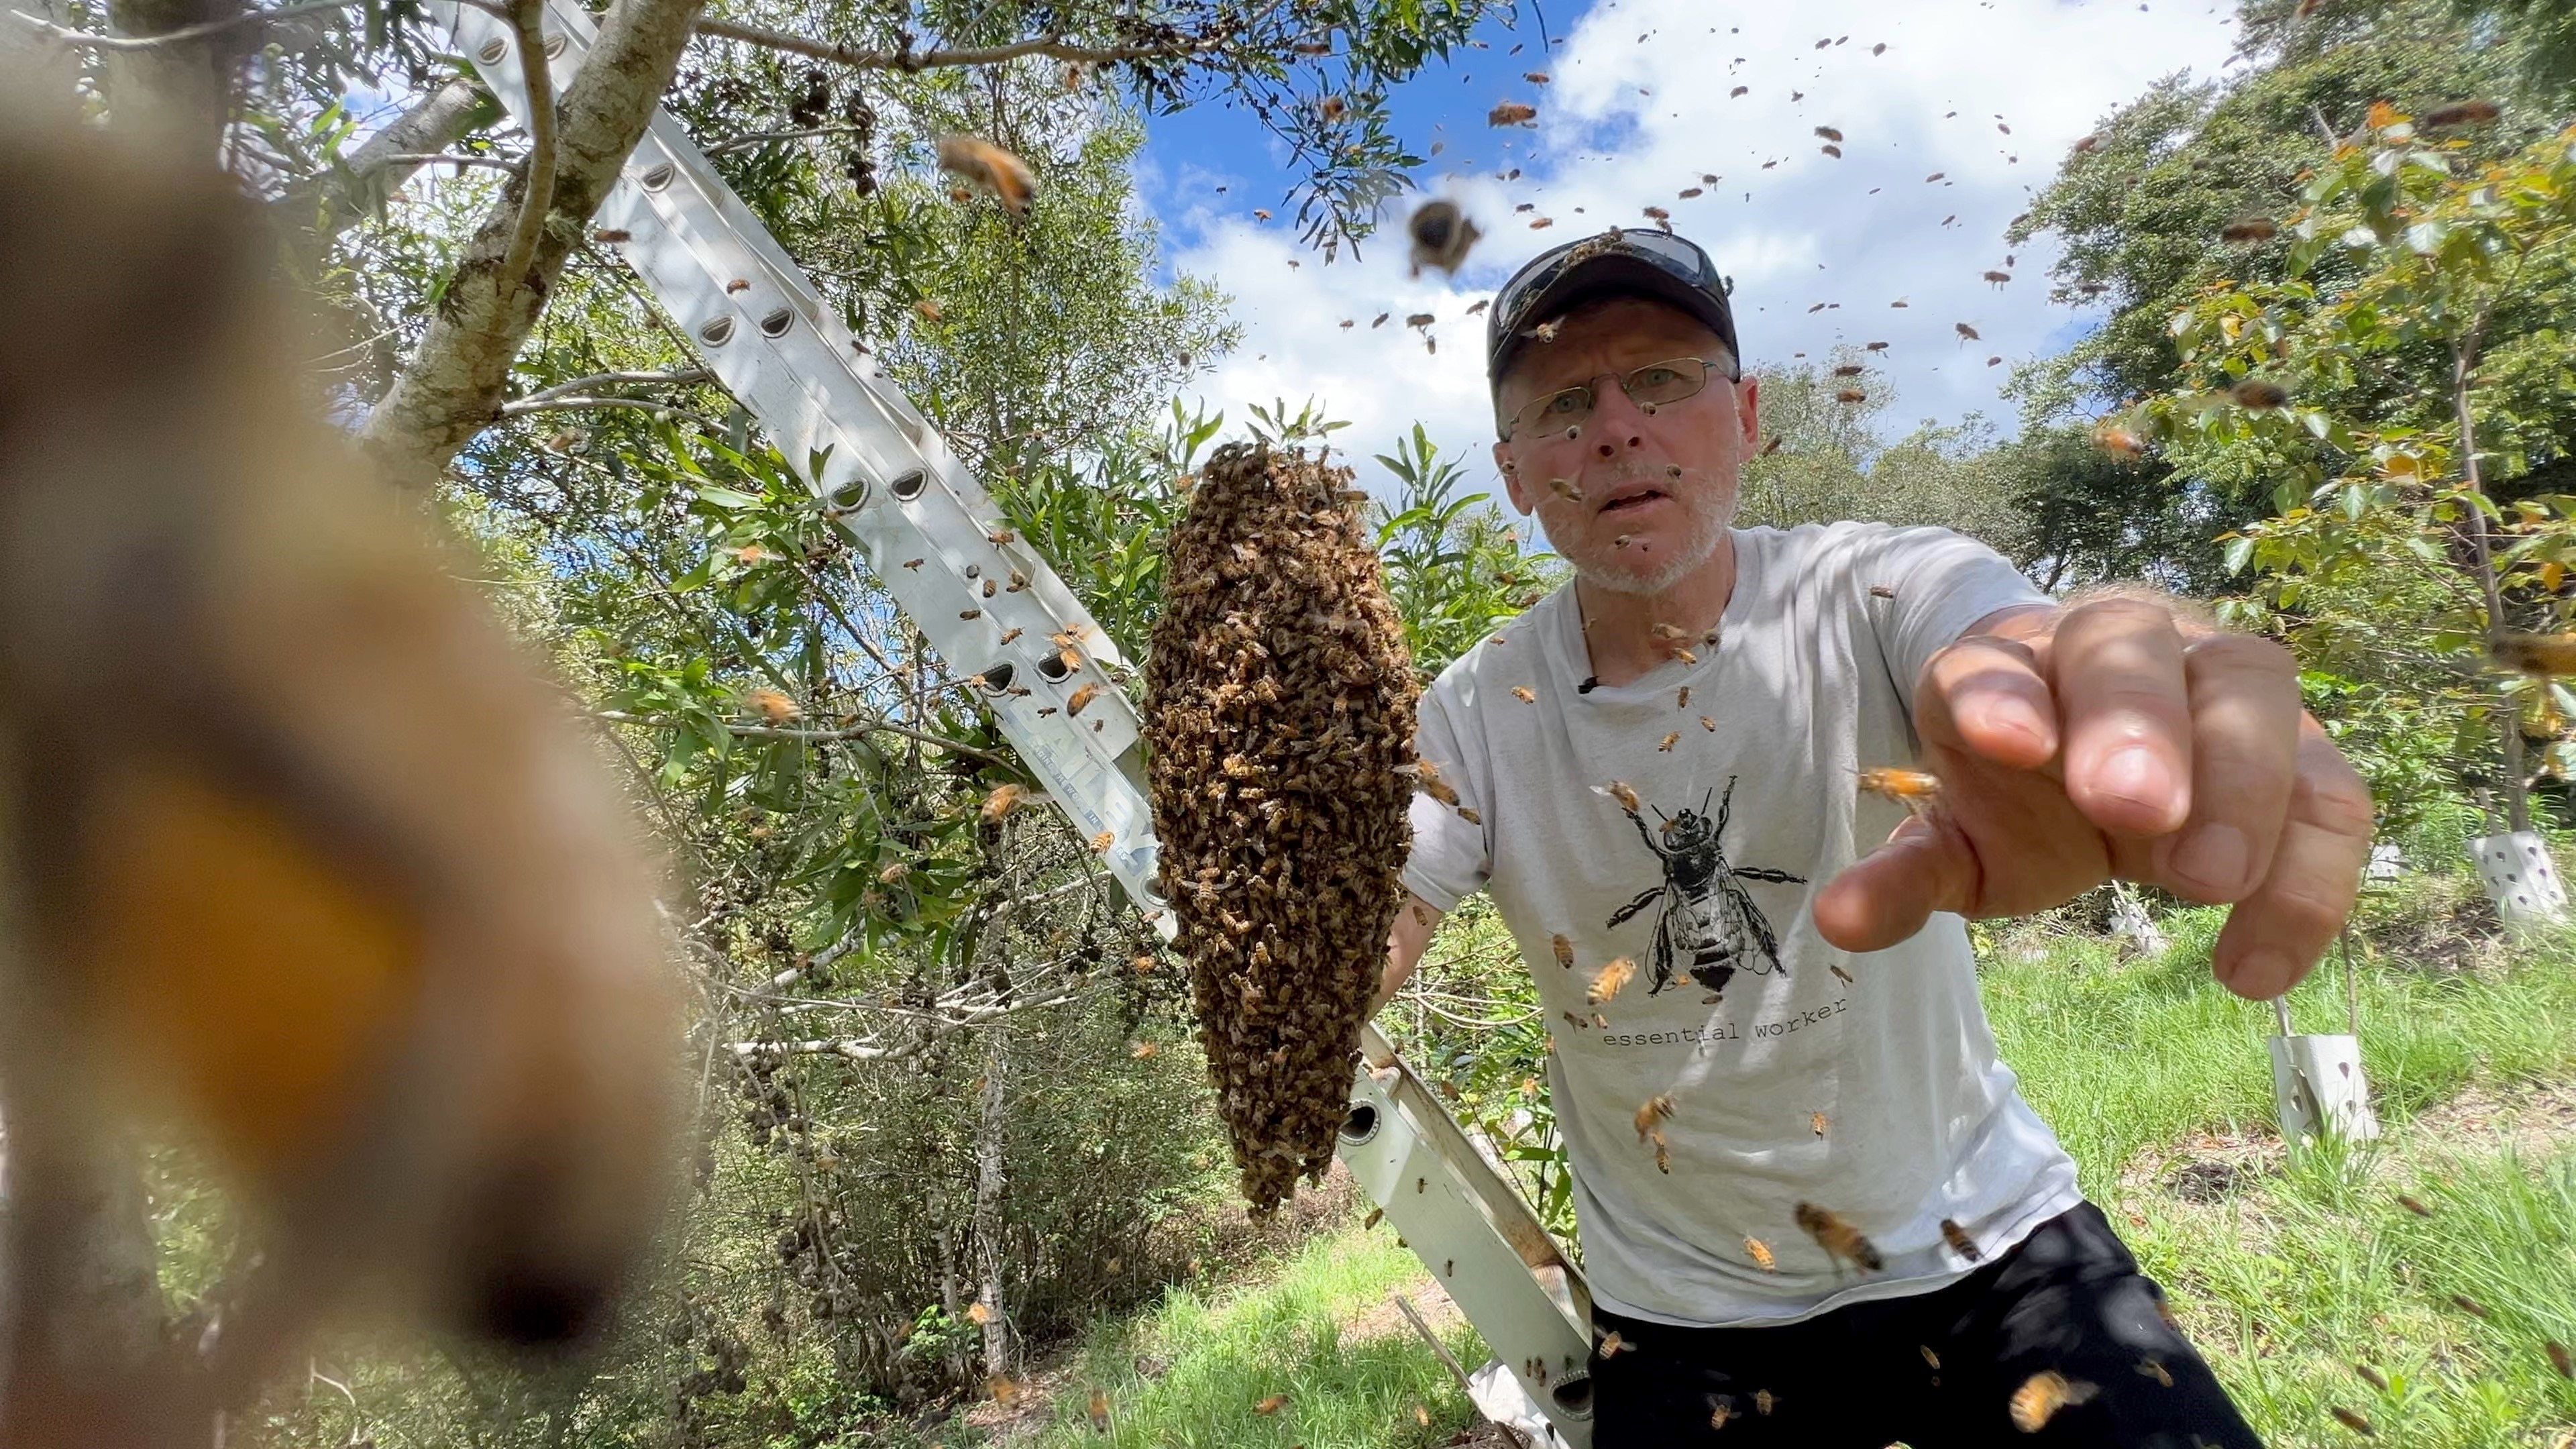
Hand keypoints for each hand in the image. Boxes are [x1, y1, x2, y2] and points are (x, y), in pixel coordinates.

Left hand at [1812, 596, 2374, 999]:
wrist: (2097, 750)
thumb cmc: (2018, 788)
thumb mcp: (1956, 838)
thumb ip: (1905, 875)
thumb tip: (1838, 922)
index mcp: (2007, 661)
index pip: (1992, 661)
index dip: (1999, 697)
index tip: (2005, 745)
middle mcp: (2117, 643)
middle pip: (2131, 648)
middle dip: (2136, 724)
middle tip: (2134, 810)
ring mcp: (2218, 678)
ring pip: (2253, 689)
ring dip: (2241, 781)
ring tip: (2205, 884)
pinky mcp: (2299, 745)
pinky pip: (2328, 795)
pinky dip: (2309, 879)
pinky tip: (2253, 968)